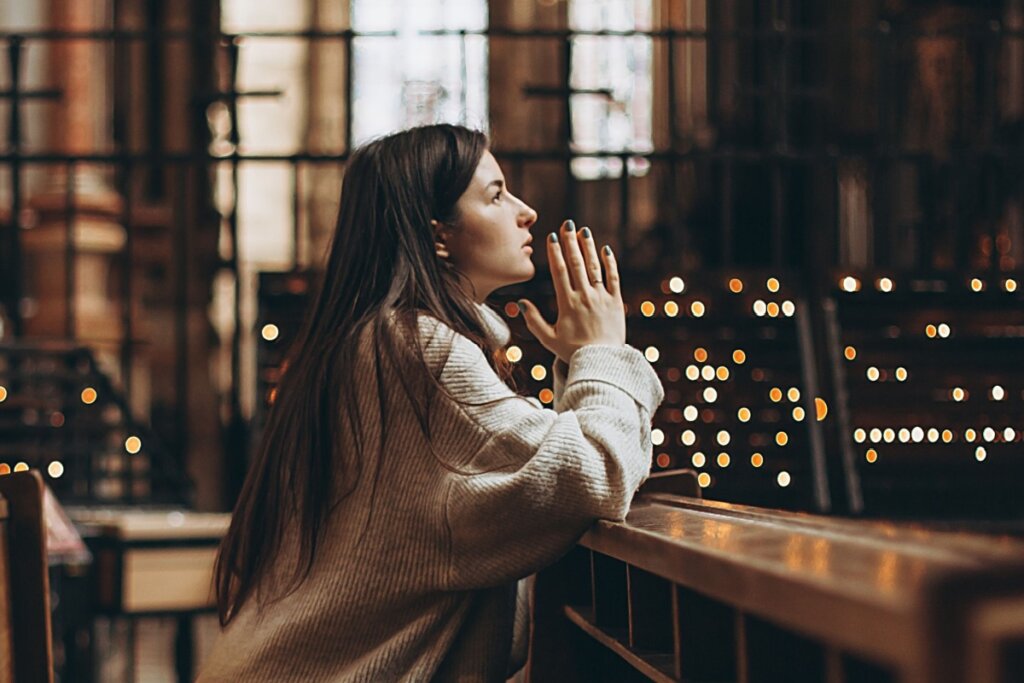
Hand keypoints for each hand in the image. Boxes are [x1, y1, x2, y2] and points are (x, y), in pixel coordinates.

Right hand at [518, 219, 625, 362]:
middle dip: (571, 241)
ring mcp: (602, 298)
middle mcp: (585, 297)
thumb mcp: (548, 339)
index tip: (551, 236)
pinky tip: (605, 249)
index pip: (560, 272)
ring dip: (588, 247)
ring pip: (594, 267)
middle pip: (576, 263)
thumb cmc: (573, 352)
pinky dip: (610, 262)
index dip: (555, 252)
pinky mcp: (616, 302)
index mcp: (567, 304)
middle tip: (567, 224)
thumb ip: (533, 320)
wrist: (603, 362)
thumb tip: (521, 302)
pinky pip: (613, 278)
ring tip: (583, 230)